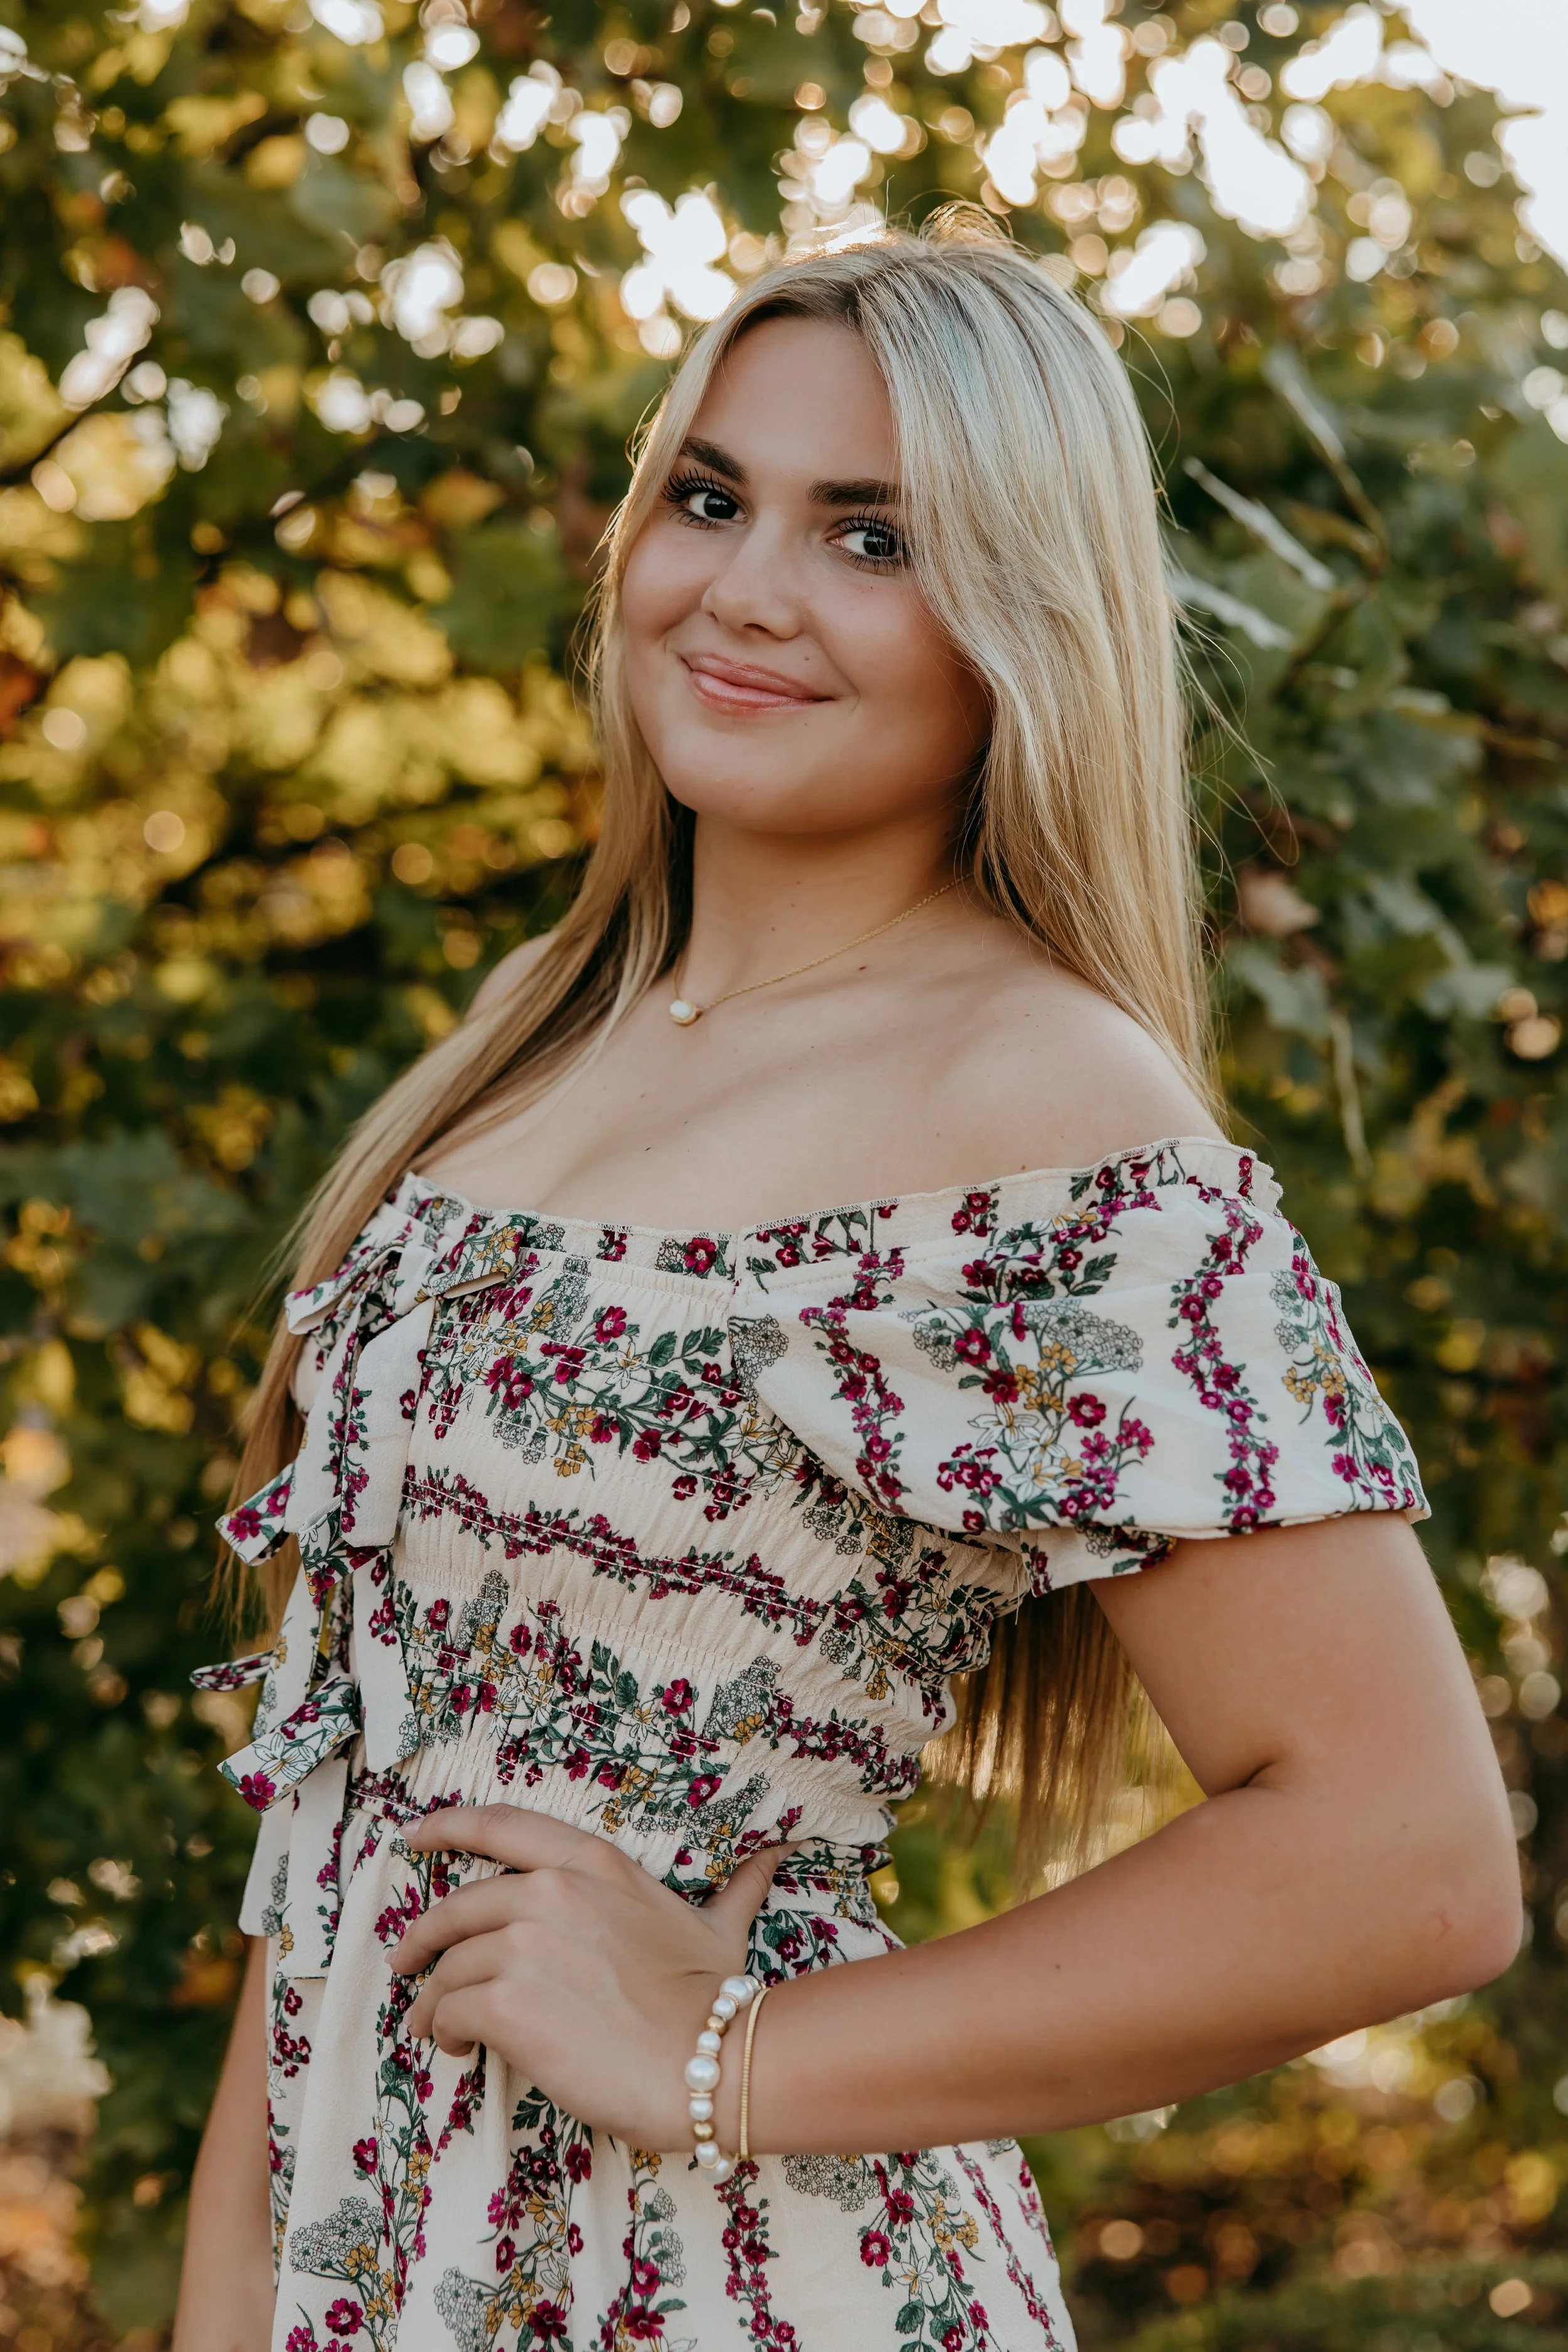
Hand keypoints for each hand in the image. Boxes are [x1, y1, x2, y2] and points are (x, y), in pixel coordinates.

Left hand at [390, 1805, 789, 2150]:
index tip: (414, 1835)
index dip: (448, 1825)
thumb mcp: (718, 1925)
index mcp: (594, 1864)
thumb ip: (734, 1886)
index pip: (502, 1825)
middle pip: (458, 1905)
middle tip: (408, 1963)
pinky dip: (443, 2030)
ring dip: (434, 1999)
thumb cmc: (716, 1996)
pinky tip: (457, 2047)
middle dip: (424, 1936)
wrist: (711, 2060)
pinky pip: (448, 2011)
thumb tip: (773, 1854)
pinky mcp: (504, 2002)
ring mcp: (523, 1944)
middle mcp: (551, 1892)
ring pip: (448, 1966)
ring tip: (438, 2028)